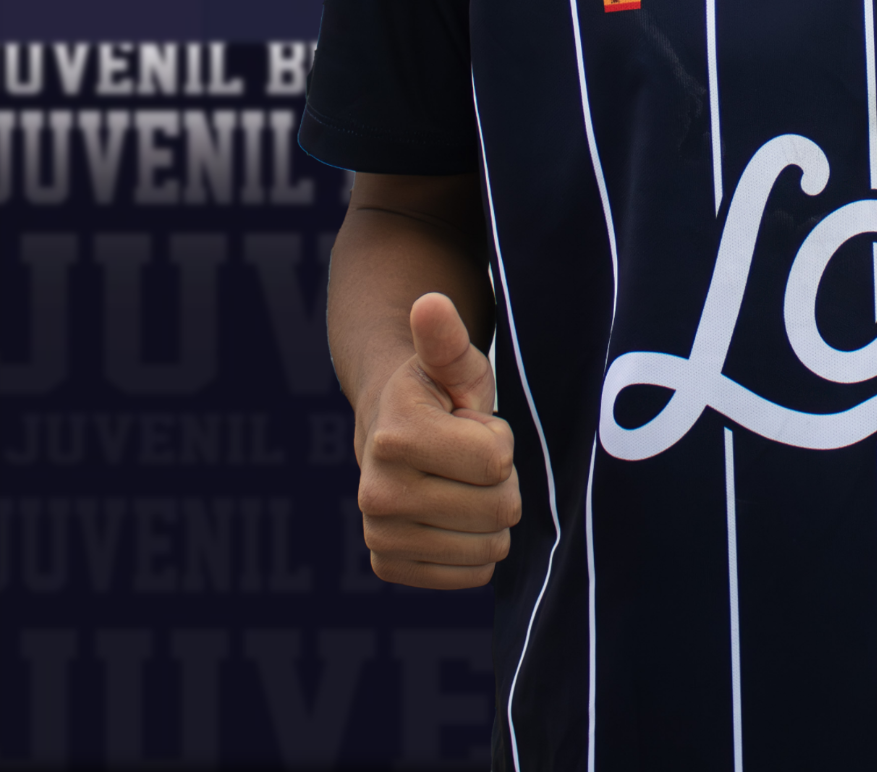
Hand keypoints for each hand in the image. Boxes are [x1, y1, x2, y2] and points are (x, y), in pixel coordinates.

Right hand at [356, 292, 520, 587]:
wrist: (391, 431)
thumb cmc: (438, 394)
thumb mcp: (452, 364)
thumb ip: (448, 340)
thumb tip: (431, 302)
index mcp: (396, 436)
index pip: (498, 461)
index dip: (497, 438)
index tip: (469, 424)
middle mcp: (377, 493)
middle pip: (498, 508)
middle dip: (499, 479)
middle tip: (466, 456)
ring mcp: (380, 535)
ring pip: (490, 547)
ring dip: (489, 514)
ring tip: (459, 482)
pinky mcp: (389, 566)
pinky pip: (472, 575)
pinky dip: (476, 548)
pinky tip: (453, 515)